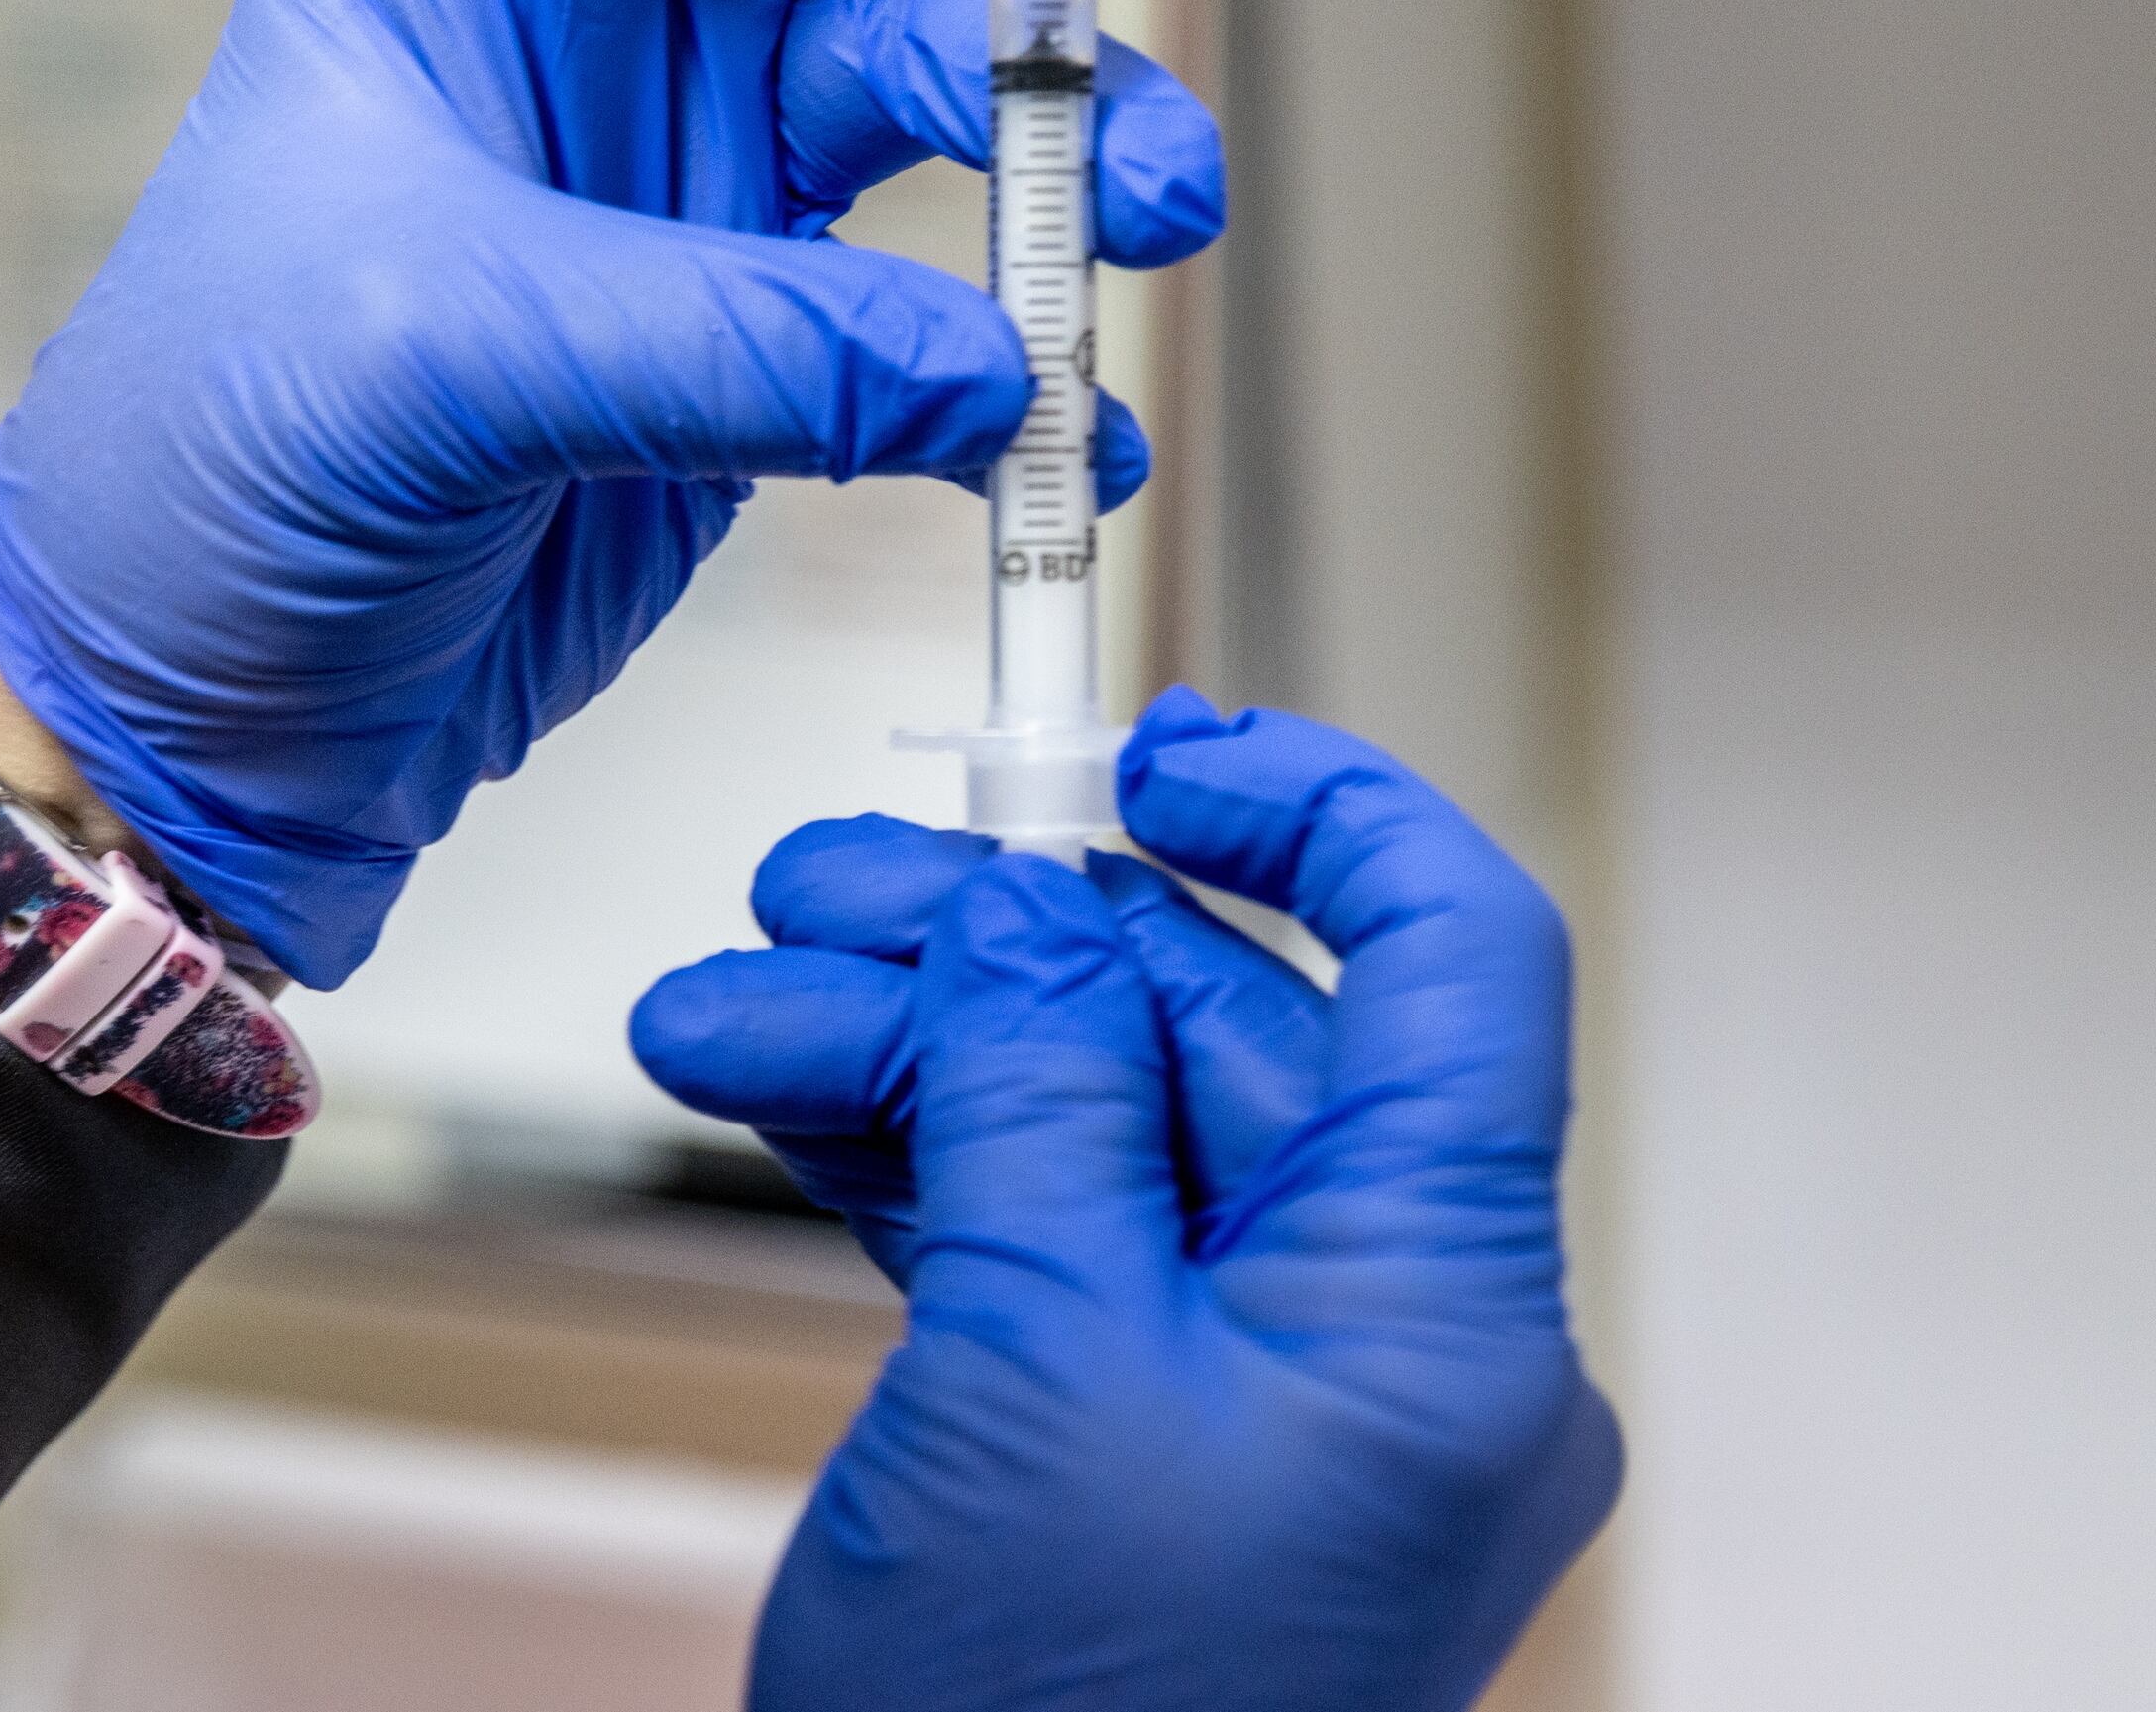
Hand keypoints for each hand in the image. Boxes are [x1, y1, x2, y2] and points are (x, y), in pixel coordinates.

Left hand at [0, 0, 1252, 983]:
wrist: (188, 711)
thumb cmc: (194, 472)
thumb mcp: (428, 356)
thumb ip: (722, 340)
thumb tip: (972, 361)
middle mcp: (589, 1)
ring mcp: (681, 158)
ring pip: (943, 49)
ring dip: (1072, 105)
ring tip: (1138, 196)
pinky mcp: (747, 327)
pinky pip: (943, 286)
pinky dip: (1019, 348)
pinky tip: (1047, 413)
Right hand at [632, 691, 1624, 1711]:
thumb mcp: (1037, 1359)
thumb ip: (1045, 1093)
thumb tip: (1043, 904)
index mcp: (1435, 1310)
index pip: (1453, 964)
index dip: (1315, 812)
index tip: (1148, 739)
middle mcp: (1376, 1333)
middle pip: (1208, 1032)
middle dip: (991, 947)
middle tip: (803, 897)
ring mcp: (1256, 1389)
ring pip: (1093, 1122)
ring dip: (905, 1048)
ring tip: (718, 1021)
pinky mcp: (1139, 1433)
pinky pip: (1045, 1228)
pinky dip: (912, 1151)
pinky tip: (779, 1099)